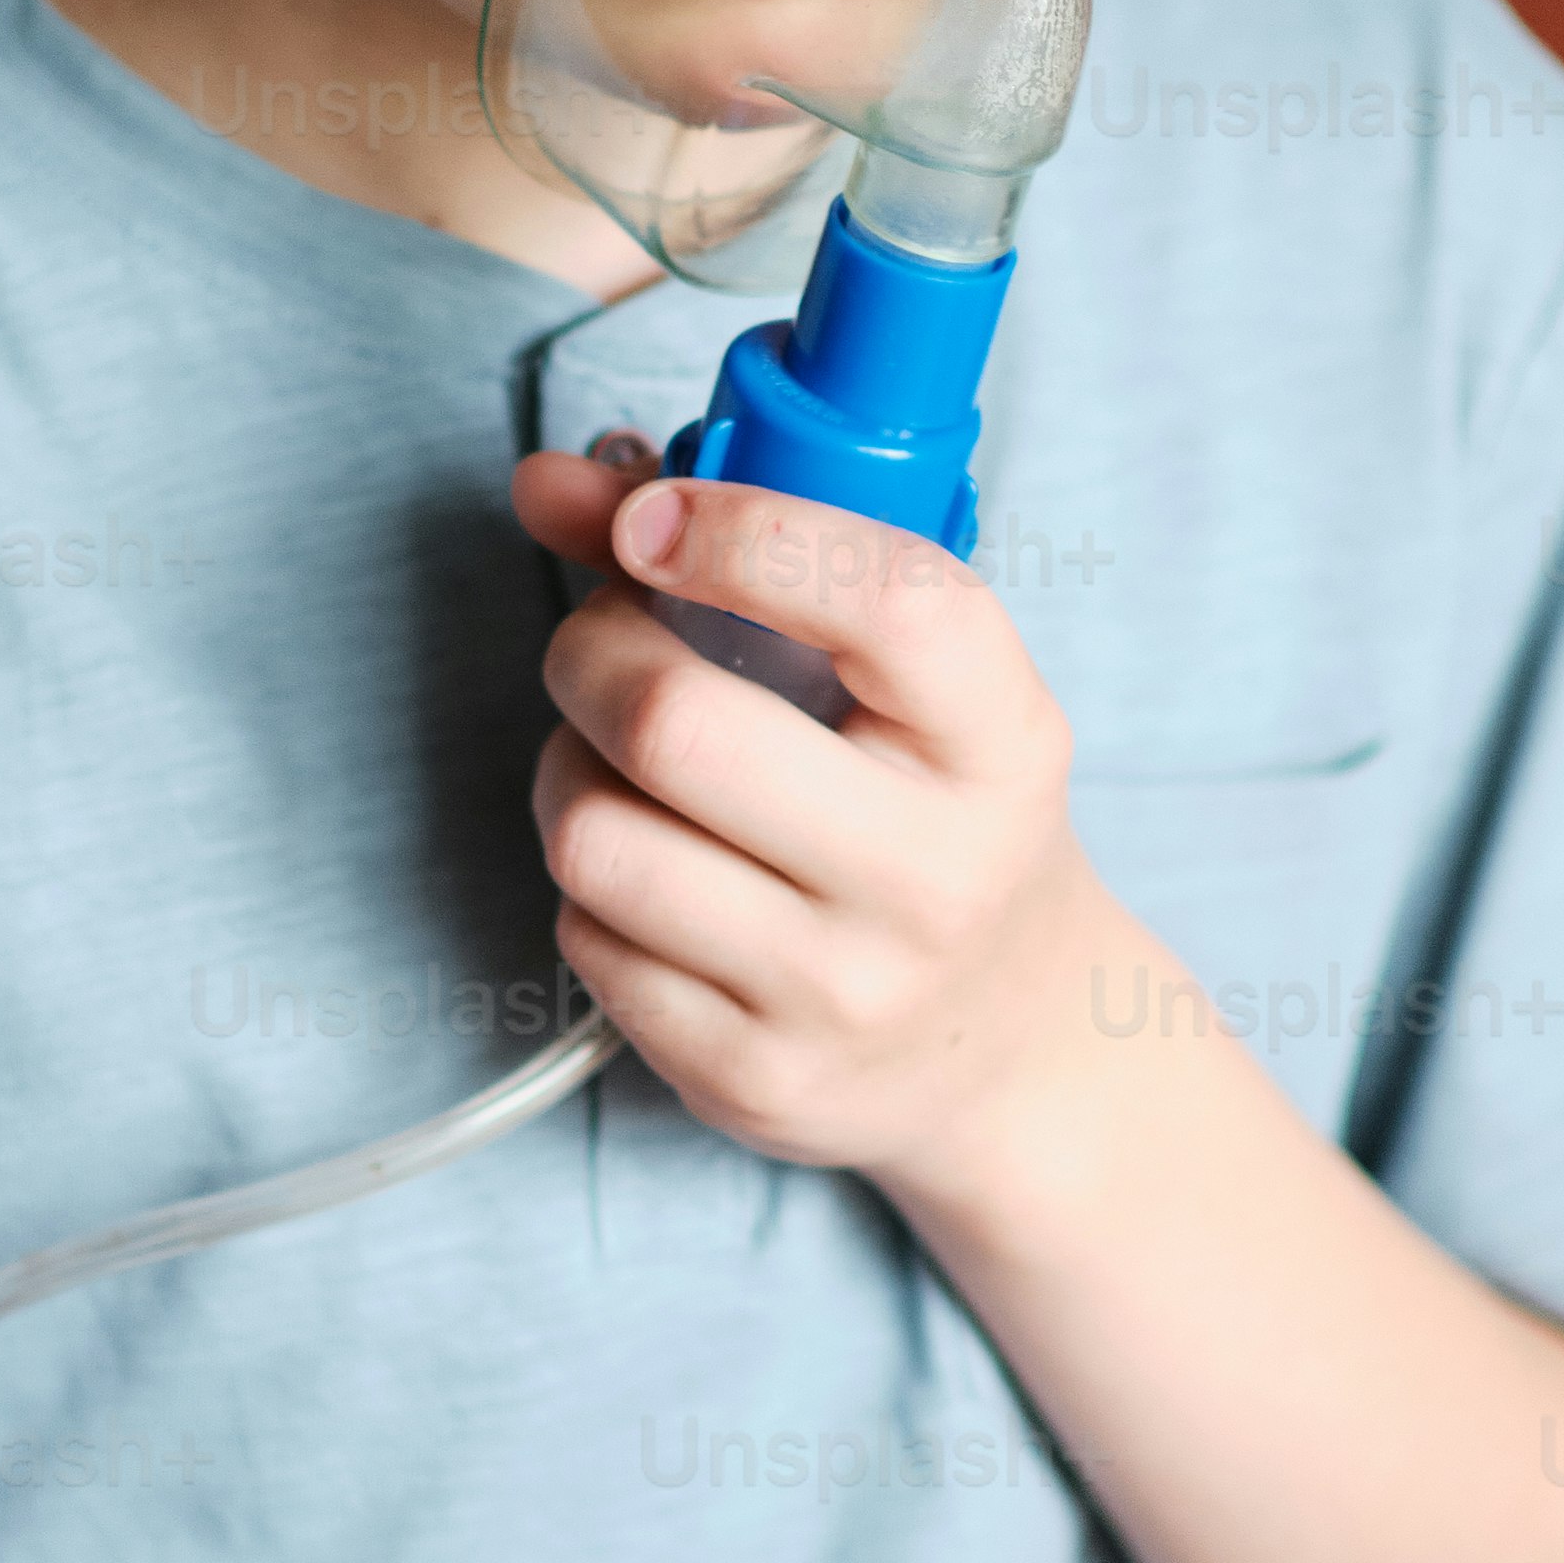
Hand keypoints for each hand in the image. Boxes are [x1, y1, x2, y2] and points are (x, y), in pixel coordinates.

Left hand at [507, 442, 1124, 1233]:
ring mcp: (840, 995)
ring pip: (596, 836)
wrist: (1012, 1045)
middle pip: (677, 726)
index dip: (742, 532)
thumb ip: (754, 557)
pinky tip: (656, 873)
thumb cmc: (938, 817)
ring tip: (620, 764)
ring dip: (567, 769)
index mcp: (1001, 746)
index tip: (651, 516)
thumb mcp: (915, 685)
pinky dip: (589, 881)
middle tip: (604, 640)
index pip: (886, 604)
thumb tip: (551, 483)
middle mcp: (933, 880)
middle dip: (592, 651)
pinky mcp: (750, 1079)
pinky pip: (584, 935)